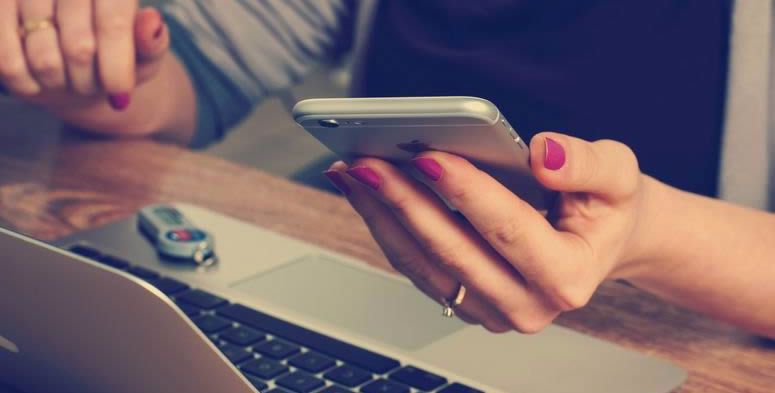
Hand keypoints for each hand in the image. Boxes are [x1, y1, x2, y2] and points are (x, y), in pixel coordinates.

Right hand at [0, 0, 169, 110]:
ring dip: (60, 84)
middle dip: (90, 81)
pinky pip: (7, 61)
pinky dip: (26, 82)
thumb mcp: (143, 54)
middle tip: (92, 84)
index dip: (117, 65)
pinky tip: (38, 81)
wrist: (72, 57)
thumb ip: (152, 43)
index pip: (112, 23)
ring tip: (67, 77)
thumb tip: (152, 23)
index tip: (120, 96)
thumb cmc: (115, 54)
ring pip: (44, 59)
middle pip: (79, 47)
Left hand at [324, 132, 653, 332]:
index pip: (508, 230)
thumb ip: (587, 164)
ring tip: (353, 173)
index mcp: (568, 277)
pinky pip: (416, 267)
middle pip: (453, 252)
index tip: (428, 156)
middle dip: (405, 202)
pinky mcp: (465, 302)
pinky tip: (366, 193)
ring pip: (423, 264)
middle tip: (367, 163)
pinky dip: (387, 227)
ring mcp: (491, 310)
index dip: (466, 192)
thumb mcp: (618, 176)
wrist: (599, 241)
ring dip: (382, 216)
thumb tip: (542, 154)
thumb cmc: (606, 208)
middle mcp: (526, 305)